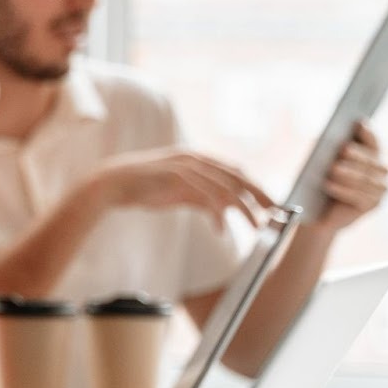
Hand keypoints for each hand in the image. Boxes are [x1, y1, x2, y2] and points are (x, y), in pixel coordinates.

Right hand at [89, 147, 273, 229]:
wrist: (111, 185)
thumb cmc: (143, 189)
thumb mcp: (178, 193)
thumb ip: (201, 197)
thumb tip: (224, 210)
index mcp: (196, 159)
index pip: (235, 171)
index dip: (255, 187)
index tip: (270, 204)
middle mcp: (194, 158)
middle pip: (237, 175)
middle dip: (259, 194)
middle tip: (276, 212)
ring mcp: (185, 164)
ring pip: (225, 185)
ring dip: (244, 207)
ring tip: (256, 224)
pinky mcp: (175, 175)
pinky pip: (205, 195)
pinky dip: (217, 213)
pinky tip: (221, 229)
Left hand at [310, 121, 387, 230]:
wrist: (313, 213)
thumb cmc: (315, 182)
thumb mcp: (318, 162)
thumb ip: (326, 149)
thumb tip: (325, 138)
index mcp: (370, 156)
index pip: (372, 142)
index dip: (367, 133)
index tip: (358, 122)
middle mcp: (381, 172)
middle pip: (371, 160)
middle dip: (357, 154)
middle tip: (343, 148)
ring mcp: (379, 190)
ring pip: (365, 179)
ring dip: (349, 173)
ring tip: (333, 168)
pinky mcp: (371, 206)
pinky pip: (359, 197)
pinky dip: (343, 189)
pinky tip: (329, 184)